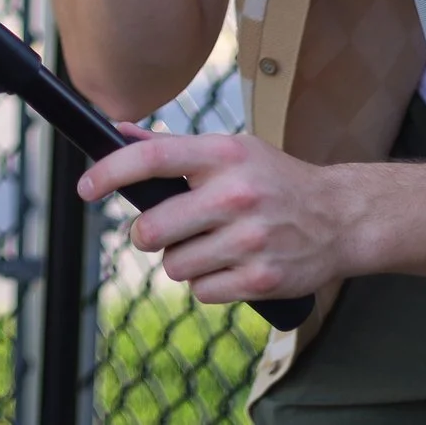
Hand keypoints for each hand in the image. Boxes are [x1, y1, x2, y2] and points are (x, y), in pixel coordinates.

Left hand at [77, 126, 350, 302]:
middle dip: (148, 235)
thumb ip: (173, 146)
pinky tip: (231, 265)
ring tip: (210, 245)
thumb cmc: (275, 180)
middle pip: (152, 228)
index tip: (86, 187)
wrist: (340, 217)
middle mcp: (236, 195)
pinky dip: (208, 283)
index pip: (152, 159)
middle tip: (164, 230)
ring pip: (175, 265)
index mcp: (224, 155)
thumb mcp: (232, 150)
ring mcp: (250, 239)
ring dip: (182, 261)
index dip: (109, 173)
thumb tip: (117, 132)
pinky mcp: (261, 278)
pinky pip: (202, 291)